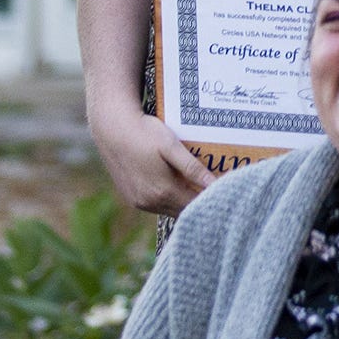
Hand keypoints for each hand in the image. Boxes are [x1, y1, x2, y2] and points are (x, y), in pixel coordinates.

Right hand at [91, 96, 214, 215]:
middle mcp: (150, 202)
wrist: (111, 128)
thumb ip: (192, 168)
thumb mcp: (171, 146)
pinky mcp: (132, 198)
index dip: (212, 198)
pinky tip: (177, 185)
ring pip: (170, 209)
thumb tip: (214, 184)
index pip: (196, 205)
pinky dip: (170, 199)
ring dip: (184, 201)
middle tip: (217, 188)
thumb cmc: (143, 132)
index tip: (227, 189)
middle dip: (200, 201)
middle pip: (184, 210)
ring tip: (199, 186)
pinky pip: (157, 205)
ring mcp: (139, 202)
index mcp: (163, 192)